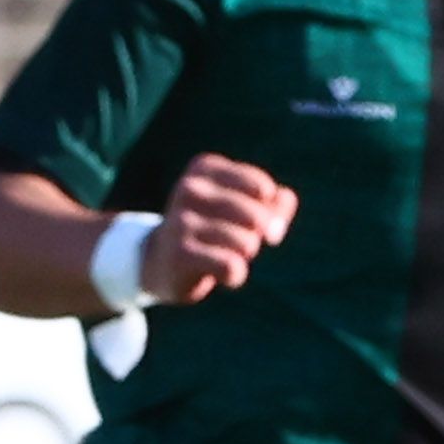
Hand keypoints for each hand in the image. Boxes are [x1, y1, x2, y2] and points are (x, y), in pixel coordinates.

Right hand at [139, 154, 296, 304]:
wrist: (159, 261)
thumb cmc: (209, 230)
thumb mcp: (240, 210)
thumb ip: (274, 204)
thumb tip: (284, 200)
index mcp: (205, 168)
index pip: (263, 189)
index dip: (270, 212)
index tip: (254, 222)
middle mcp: (190, 188)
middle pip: (257, 217)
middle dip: (258, 237)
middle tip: (242, 243)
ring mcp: (182, 220)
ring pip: (247, 243)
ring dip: (244, 256)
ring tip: (225, 255)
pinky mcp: (181, 253)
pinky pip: (232, 265)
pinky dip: (236, 275)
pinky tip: (222, 274)